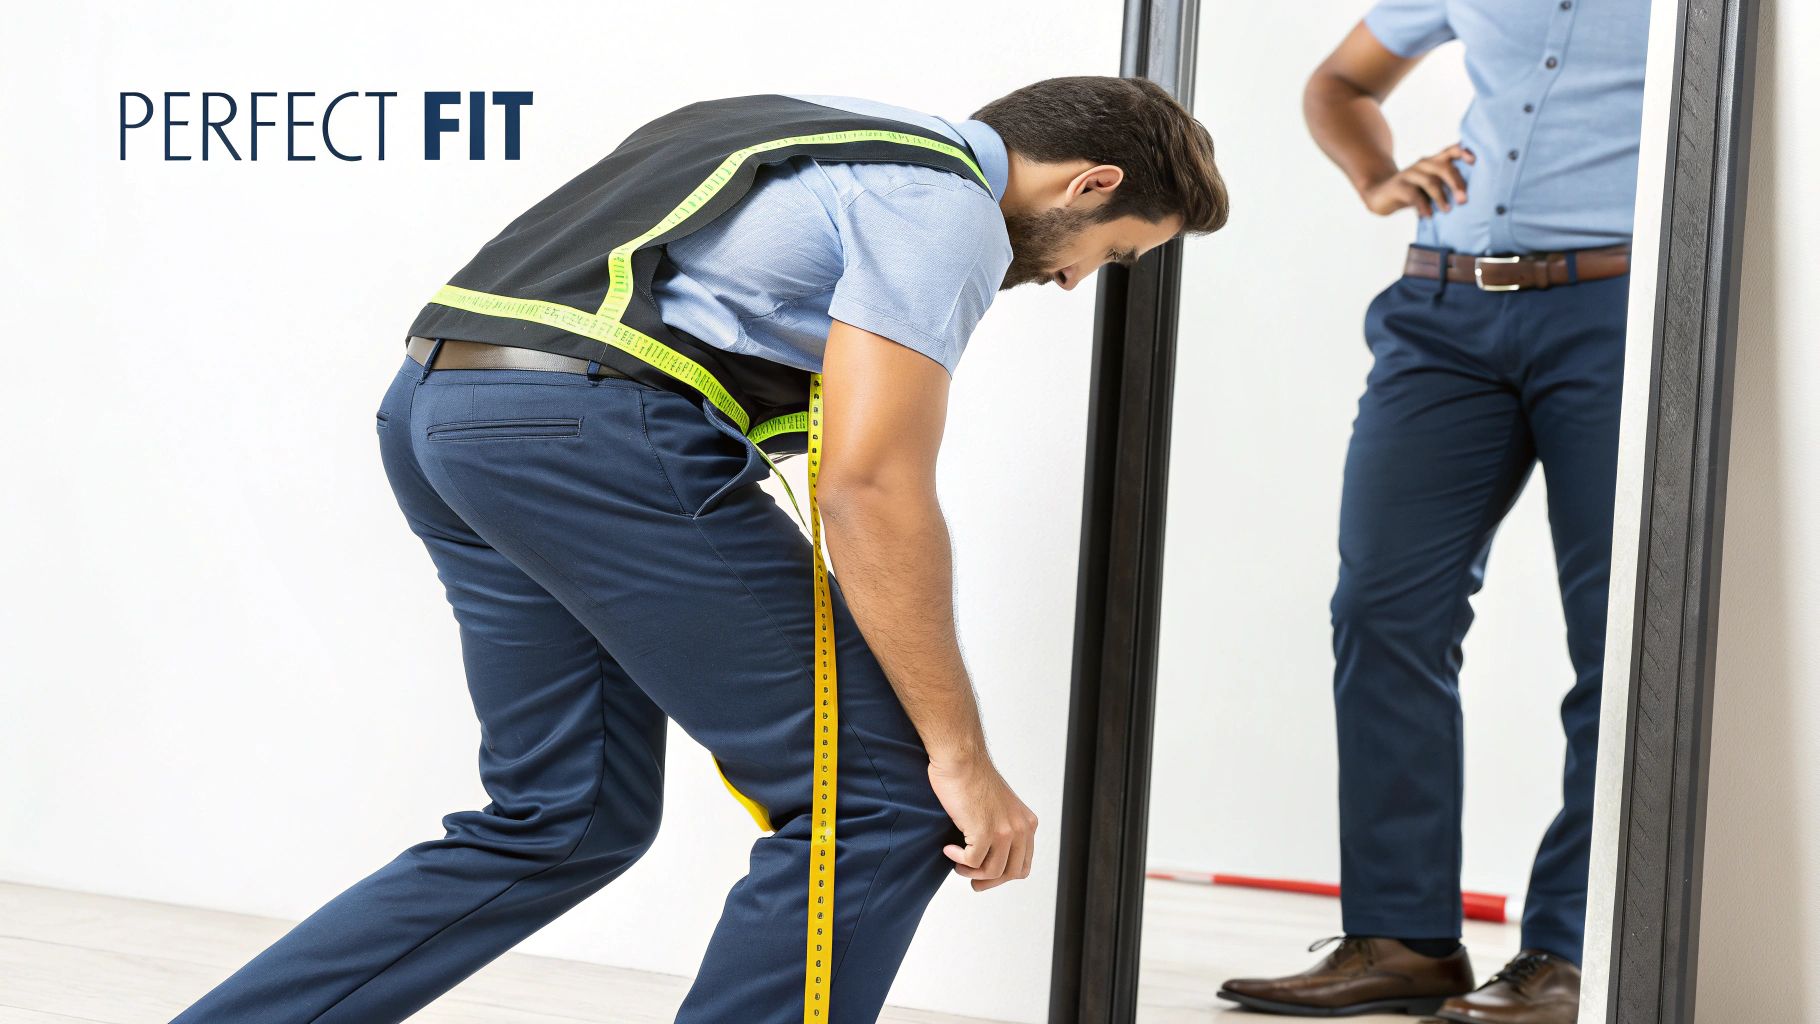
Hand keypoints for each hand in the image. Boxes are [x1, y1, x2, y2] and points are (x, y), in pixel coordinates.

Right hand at [927, 756, 1038, 891]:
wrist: (961, 759)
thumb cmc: (971, 779)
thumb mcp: (998, 807)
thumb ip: (1001, 829)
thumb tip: (987, 861)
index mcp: (1027, 823)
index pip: (1023, 865)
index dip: (1003, 876)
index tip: (984, 875)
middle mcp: (1020, 828)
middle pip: (1010, 873)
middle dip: (988, 881)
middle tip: (970, 879)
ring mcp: (1004, 831)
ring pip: (992, 872)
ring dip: (971, 872)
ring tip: (957, 863)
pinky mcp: (984, 831)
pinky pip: (972, 862)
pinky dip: (958, 860)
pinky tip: (949, 849)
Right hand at [1360, 143, 1474, 217]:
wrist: (1380, 195)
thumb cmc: (1412, 192)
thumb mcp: (1431, 186)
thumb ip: (1446, 186)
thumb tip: (1468, 198)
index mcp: (1434, 161)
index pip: (1452, 150)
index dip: (1464, 153)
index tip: (1474, 161)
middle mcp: (1423, 164)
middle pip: (1444, 168)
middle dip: (1456, 184)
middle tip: (1463, 200)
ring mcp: (1409, 173)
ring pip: (1430, 181)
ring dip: (1441, 197)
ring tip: (1447, 210)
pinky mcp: (1397, 185)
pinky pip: (1413, 195)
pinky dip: (1423, 206)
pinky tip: (1428, 215)